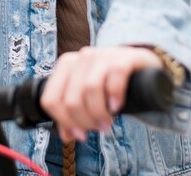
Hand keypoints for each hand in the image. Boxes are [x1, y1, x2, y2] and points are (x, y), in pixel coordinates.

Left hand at [40, 45, 161, 141]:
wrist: (140, 66)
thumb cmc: (109, 83)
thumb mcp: (87, 96)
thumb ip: (72, 114)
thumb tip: (66, 136)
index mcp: (66, 64)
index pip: (50, 99)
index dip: (63, 122)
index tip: (79, 134)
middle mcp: (82, 57)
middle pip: (71, 100)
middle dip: (84, 122)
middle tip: (98, 128)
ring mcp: (103, 54)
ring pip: (90, 90)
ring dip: (99, 114)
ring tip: (107, 123)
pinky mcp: (124, 58)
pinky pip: (114, 78)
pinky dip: (114, 97)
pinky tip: (116, 106)